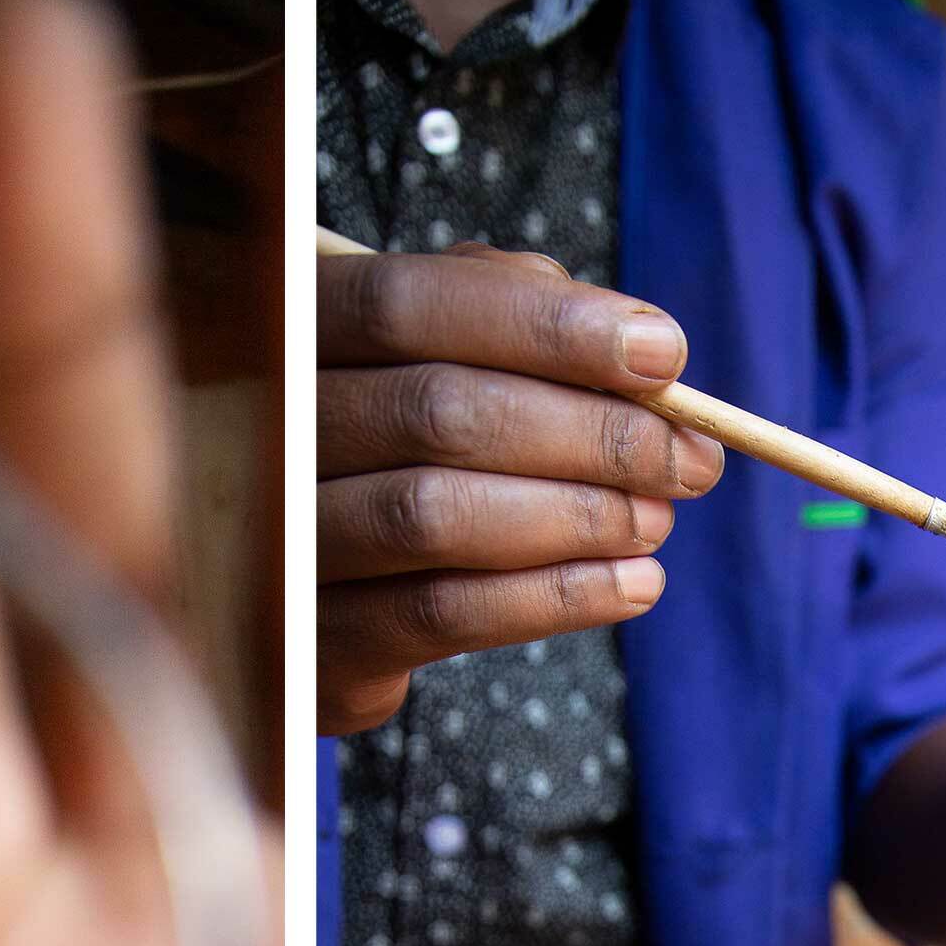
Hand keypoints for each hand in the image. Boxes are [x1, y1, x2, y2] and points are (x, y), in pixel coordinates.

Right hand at [314, 236, 722, 733]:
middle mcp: (253, 424)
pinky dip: (556, 597)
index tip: (664, 354)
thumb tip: (639, 343)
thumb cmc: (384, 428)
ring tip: (657, 519)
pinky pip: (442, 614)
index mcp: (282, 326)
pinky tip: (630, 584)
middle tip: (693, 456)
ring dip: (579, 516)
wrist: (283, 571)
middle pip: (439, 412)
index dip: (549, 327)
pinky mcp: (307, 640)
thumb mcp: (427, 339)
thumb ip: (509, 306)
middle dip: (594, 433)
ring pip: (437, 514)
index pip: (409, 304)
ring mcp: (270, 534)